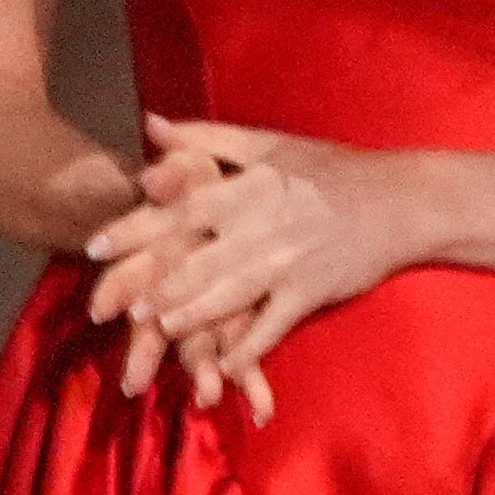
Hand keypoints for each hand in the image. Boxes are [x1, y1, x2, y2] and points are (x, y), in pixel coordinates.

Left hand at [86, 116, 416, 412]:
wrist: (401, 200)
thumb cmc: (328, 171)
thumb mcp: (269, 146)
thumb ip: (206, 140)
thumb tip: (151, 126)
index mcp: (248, 188)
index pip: (179, 208)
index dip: (134, 228)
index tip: (92, 246)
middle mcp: (262, 225)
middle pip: (196, 259)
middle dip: (152, 285)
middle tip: (110, 306)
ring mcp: (286, 262)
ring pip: (228, 294)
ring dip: (189, 316)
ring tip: (153, 331)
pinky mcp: (309, 292)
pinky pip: (271, 326)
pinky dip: (246, 349)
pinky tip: (219, 367)